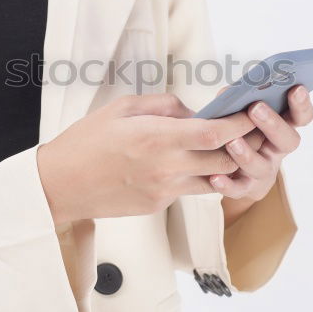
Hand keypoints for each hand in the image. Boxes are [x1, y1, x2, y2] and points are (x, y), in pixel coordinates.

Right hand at [37, 94, 255, 224]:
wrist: (60, 185)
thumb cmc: (86, 141)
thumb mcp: (122, 108)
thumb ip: (164, 106)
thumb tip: (193, 111)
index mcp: (157, 138)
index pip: (214, 133)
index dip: (240, 124)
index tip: (252, 113)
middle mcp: (166, 168)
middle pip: (224, 160)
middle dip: (243, 145)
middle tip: (252, 130)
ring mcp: (163, 191)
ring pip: (212, 180)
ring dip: (223, 164)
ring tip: (226, 146)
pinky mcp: (157, 206)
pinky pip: (188, 189)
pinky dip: (194, 175)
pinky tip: (187, 162)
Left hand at [208, 85, 312, 204]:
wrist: (225, 168)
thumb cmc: (235, 131)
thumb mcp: (238, 114)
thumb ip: (236, 101)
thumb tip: (228, 92)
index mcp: (281, 126)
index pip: (300, 116)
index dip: (302, 105)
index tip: (296, 88)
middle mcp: (277, 150)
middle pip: (288, 140)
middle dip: (273, 124)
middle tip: (256, 108)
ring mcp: (264, 171)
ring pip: (262, 167)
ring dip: (248, 154)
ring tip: (232, 142)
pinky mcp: (246, 188)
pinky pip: (238, 189)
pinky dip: (227, 184)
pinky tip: (215, 176)